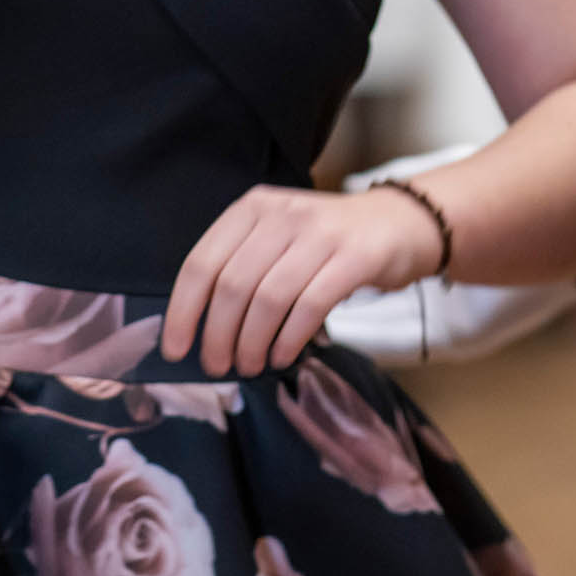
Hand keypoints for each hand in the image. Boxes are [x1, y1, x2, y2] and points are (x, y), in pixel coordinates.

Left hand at [163, 183, 446, 376]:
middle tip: (218, 366)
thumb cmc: (327, 242)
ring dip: (252, 343)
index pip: (202, 263)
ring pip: (268, 298)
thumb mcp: (277, 238)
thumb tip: (198, 330)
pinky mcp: (354, 256)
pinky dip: (289, 339)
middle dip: (218, 336)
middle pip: (233, 285)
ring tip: (250, 366)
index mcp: (252, 208)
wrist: (400, 223)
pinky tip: (281, 356)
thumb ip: (241, 268)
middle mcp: (282, 215)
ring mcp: (320, 233)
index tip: (176, 351)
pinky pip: (310, 305)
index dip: (183, 312)